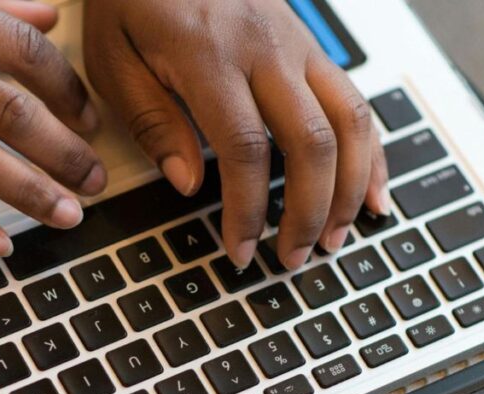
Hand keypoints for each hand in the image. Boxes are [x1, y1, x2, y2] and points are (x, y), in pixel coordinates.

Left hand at [84, 0, 388, 269]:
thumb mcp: (114, 55)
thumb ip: (152, 120)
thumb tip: (189, 183)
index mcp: (211, 54)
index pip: (245, 149)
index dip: (248, 210)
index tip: (241, 250)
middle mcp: (267, 48)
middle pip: (312, 142)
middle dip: (308, 211)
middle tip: (293, 258)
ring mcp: (298, 45)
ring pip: (349, 122)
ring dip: (348, 189)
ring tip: (333, 238)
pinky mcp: (311, 47)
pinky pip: (356, 102)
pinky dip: (370, 153)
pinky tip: (370, 193)